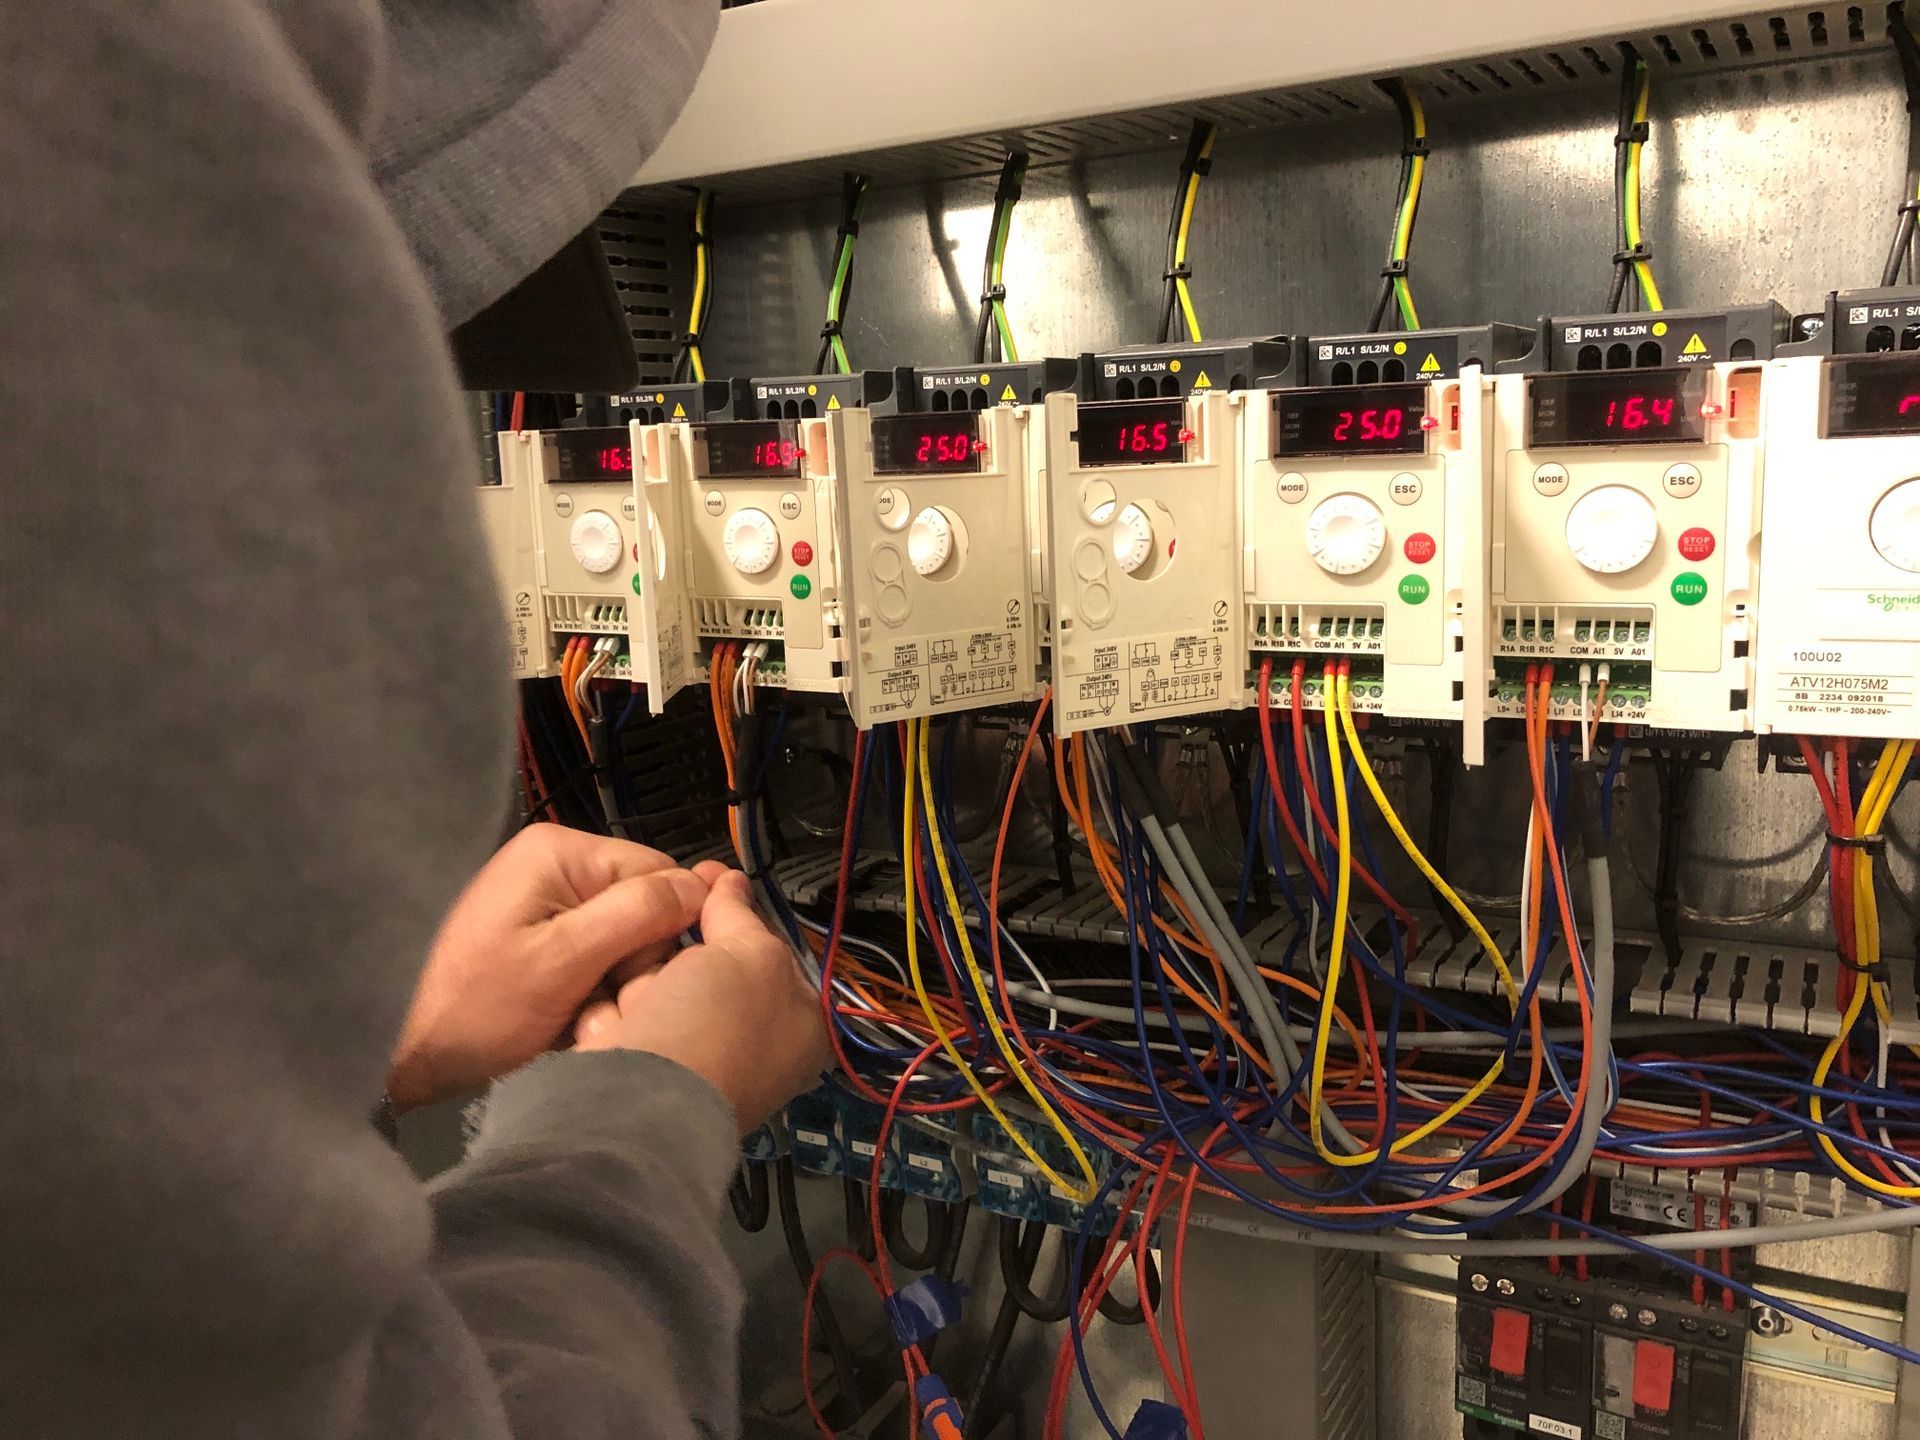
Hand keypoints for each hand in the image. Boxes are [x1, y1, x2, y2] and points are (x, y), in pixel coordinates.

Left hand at [389, 823, 724, 1111]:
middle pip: (642, 909)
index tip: (633, 983)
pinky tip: (564, 1022)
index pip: (659, 874)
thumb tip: (705, 884)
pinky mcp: (535, 939)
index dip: (662, 932)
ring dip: (610, 987)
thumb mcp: (564, 961)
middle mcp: (554, 865)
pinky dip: (587, 995)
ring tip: (576, 1022)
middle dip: (631, 965)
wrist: (403, 1062)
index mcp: (560, 851)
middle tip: (597, 1011)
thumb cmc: (476, 1011)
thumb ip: (637, 915)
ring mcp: (542, 903)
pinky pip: (592, 960)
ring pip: (621, 942)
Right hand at [574, 869, 831, 1132]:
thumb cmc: (717, 1024)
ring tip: (637, 1001)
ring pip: (656, 986)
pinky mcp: (636, 1076)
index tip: (704, 877)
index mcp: (800, 1028)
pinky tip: (613, 1027)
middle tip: (666, 951)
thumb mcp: (749, 954)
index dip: (736, 910)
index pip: (768, 950)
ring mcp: (690, 1066)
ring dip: (640, 984)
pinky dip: (612, 1017)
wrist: (639, 1104)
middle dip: (678, 955)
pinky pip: (622, 1018)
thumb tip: (733, 882)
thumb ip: (742, 914)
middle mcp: (751, 1051)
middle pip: (705, 966)